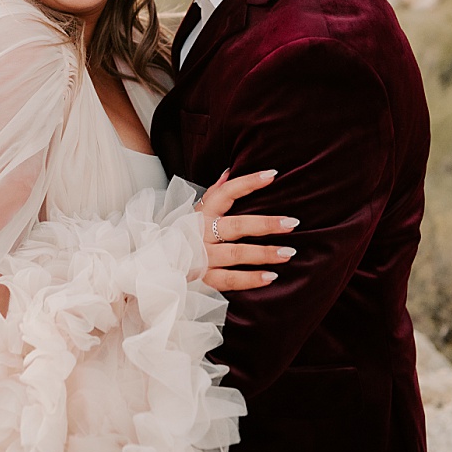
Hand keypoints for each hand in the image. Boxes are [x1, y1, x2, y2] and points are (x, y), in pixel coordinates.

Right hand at [194, 168, 294, 291]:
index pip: (225, 192)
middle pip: (236, 226)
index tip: (272, 175)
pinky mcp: (204, 279)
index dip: (248, 182)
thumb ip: (214, 193)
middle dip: (265, 224)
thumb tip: (229, 171)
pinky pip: (230, 280)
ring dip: (263, 253)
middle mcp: (201, 233)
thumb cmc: (184, 234)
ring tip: (288, 253)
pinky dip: (251, 280)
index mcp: (201, 213)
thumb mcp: (195, 211)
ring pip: (236, 254)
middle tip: (292, 223)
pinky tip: (271, 277)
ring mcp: (203, 257)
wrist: (159, 266)